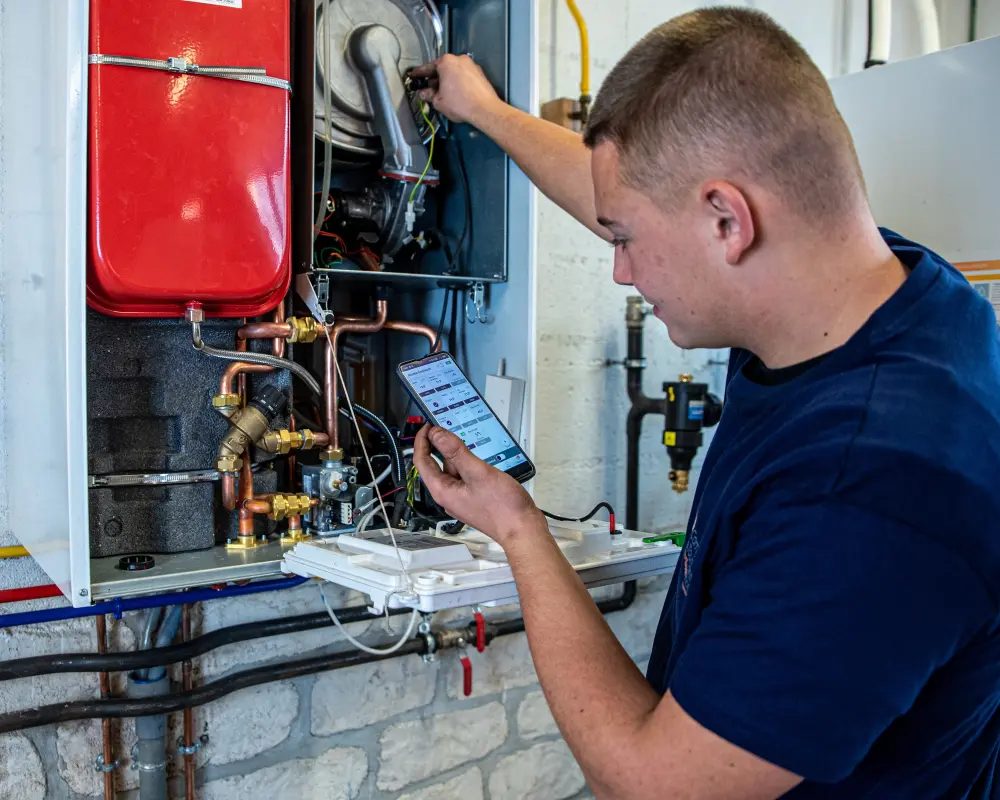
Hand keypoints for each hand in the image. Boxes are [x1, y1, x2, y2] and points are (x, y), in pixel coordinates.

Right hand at [409, 54, 503, 128]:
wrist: (485, 110)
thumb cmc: (461, 103)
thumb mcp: (438, 101)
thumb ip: (428, 95)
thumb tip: (423, 93)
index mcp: (446, 62)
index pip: (428, 67)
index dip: (419, 73)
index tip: (415, 76)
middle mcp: (459, 59)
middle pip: (442, 68)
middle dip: (435, 78)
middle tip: (428, 88)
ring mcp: (471, 65)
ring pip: (454, 71)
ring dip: (447, 80)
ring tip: (443, 93)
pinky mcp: (480, 73)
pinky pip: (464, 76)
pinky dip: (458, 82)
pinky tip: (456, 93)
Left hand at [412, 425, 545, 546]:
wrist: (522, 529)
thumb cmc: (502, 508)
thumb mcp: (477, 472)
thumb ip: (455, 451)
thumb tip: (436, 434)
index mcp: (443, 491)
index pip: (422, 462)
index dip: (422, 441)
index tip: (427, 425)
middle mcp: (449, 495)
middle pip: (435, 465)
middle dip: (438, 445)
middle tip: (444, 427)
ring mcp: (462, 497)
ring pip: (452, 470)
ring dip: (455, 454)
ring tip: (463, 439)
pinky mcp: (474, 497)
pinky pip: (465, 476)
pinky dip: (467, 463)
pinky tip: (477, 456)